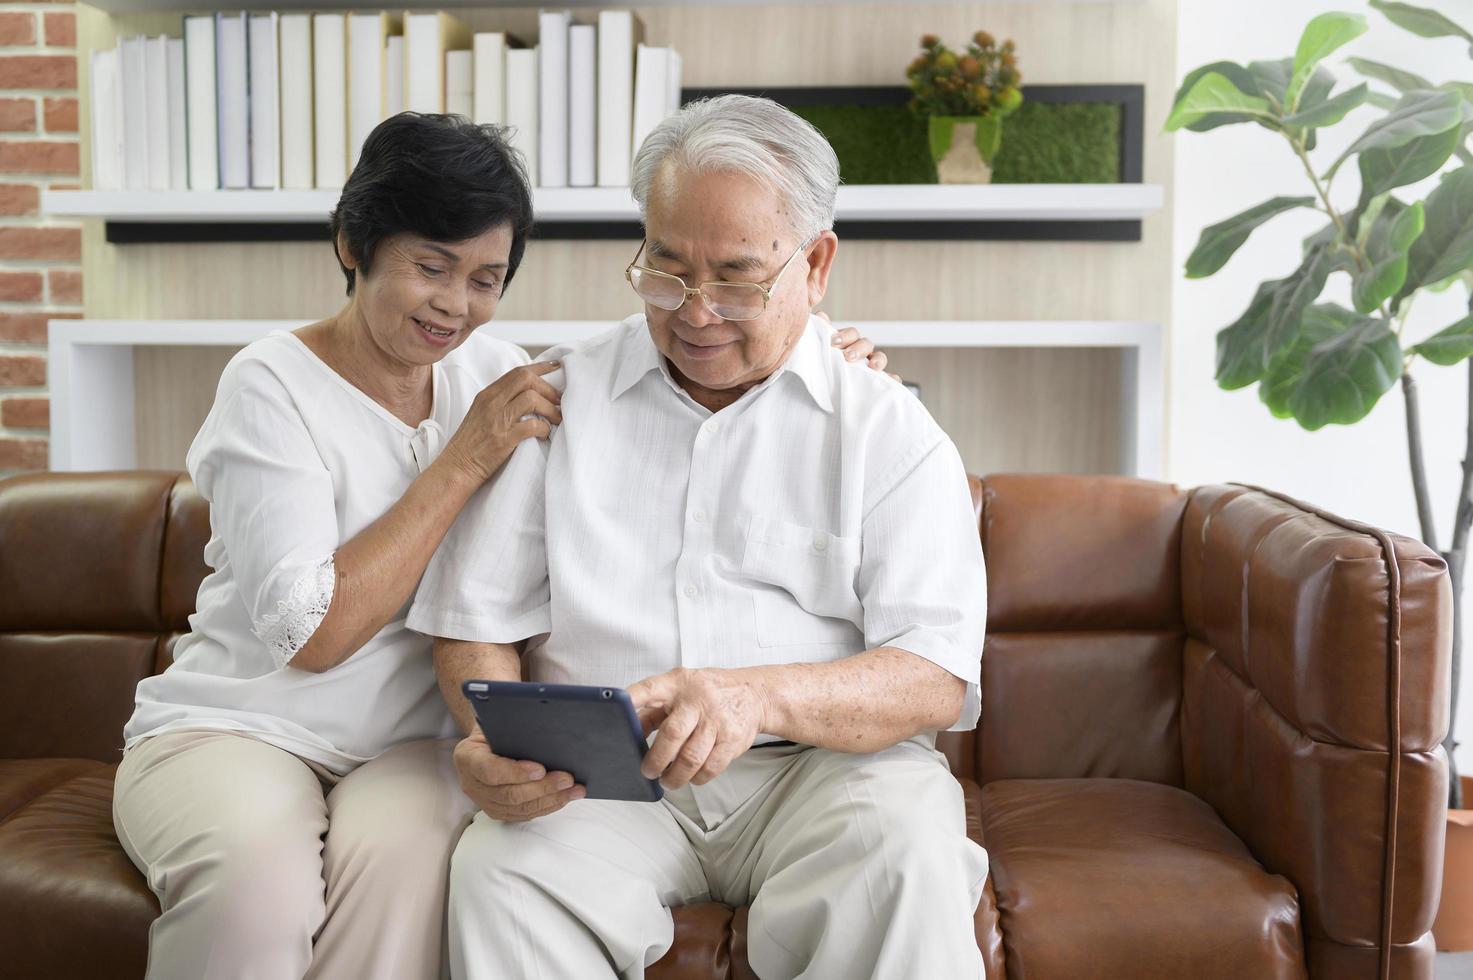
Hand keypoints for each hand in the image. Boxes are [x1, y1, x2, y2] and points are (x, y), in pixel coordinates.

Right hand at [441, 361, 563, 484]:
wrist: (455, 468)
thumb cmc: (470, 445)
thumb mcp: (481, 414)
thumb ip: (500, 402)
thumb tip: (529, 396)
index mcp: (487, 395)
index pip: (517, 372)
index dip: (540, 368)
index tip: (557, 367)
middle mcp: (492, 403)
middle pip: (526, 379)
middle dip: (548, 388)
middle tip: (559, 401)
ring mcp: (497, 420)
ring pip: (532, 399)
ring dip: (550, 408)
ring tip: (557, 419)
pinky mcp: (503, 439)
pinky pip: (532, 425)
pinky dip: (544, 428)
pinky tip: (545, 434)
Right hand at [453, 728, 584, 821]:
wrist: (487, 740)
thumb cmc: (495, 726)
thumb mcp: (498, 720)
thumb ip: (513, 727)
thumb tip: (546, 728)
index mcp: (467, 757)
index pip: (489, 770)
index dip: (515, 772)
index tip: (541, 768)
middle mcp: (471, 783)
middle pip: (508, 794)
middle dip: (542, 788)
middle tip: (567, 779)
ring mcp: (484, 801)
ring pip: (519, 808)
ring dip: (550, 800)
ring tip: (574, 790)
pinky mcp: (498, 811)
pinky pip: (524, 814)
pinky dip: (547, 806)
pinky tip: (565, 797)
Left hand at [627, 667, 767, 788]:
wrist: (754, 694)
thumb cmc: (708, 693)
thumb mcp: (679, 689)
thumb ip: (653, 709)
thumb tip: (626, 732)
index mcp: (678, 683)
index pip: (649, 689)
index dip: (632, 701)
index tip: (614, 710)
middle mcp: (698, 699)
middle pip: (672, 734)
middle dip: (656, 760)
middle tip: (648, 772)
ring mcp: (717, 719)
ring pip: (691, 757)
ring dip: (675, 776)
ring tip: (668, 781)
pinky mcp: (733, 738)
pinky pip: (711, 767)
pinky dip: (697, 778)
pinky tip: (692, 777)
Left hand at [819, 311, 901, 382]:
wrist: (828, 394)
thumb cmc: (826, 367)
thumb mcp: (823, 351)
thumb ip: (822, 334)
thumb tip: (821, 315)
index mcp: (849, 343)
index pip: (852, 334)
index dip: (845, 336)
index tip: (833, 342)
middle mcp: (862, 353)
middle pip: (866, 344)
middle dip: (858, 349)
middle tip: (847, 356)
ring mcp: (871, 368)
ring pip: (880, 359)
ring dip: (878, 361)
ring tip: (873, 367)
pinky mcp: (878, 383)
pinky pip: (890, 380)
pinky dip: (893, 378)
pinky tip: (892, 379)